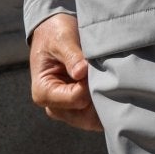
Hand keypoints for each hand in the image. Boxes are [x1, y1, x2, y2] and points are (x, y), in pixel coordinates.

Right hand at [29, 12, 102, 131]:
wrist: (55, 33)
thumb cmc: (55, 34)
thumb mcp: (62, 39)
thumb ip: (72, 56)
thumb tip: (82, 73)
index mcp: (43, 91)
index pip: (76, 98)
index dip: (91, 84)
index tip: (95, 67)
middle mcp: (54, 106)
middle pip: (85, 117)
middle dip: (100, 98)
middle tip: (110, 76)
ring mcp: (67, 110)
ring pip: (93, 120)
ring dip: (105, 102)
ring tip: (110, 80)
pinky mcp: (78, 108)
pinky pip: (96, 116)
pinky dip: (106, 104)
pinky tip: (111, 87)